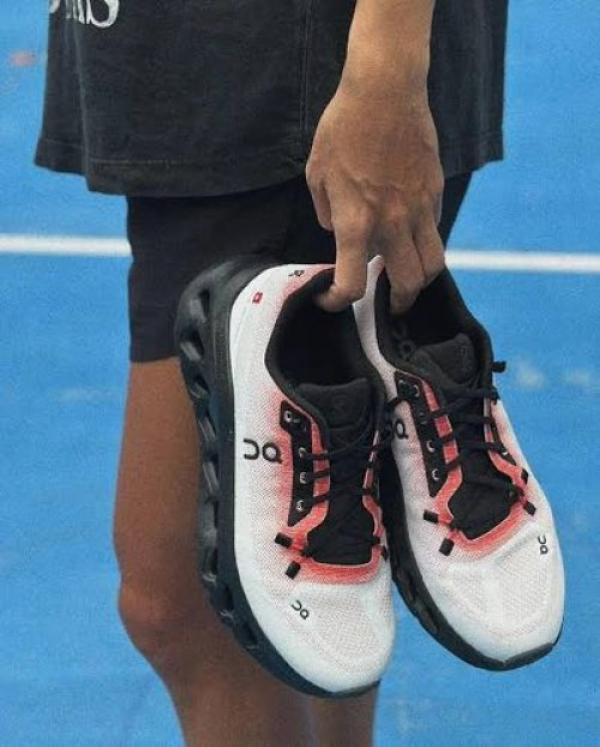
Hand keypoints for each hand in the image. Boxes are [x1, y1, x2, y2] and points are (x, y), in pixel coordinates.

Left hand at [306, 64, 444, 313]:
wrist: (385, 90)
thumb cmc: (343, 128)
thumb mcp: (317, 174)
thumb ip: (327, 212)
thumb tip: (338, 232)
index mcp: (356, 223)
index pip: (352, 283)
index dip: (338, 301)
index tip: (331, 299)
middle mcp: (392, 223)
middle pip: (409, 284)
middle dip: (399, 303)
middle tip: (390, 304)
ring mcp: (419, 208)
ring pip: (433, 263)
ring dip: (422, 280)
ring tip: (409, 278)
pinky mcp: (435, 191)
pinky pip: (435, 229)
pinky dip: (424, 241)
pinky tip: (411, 233)